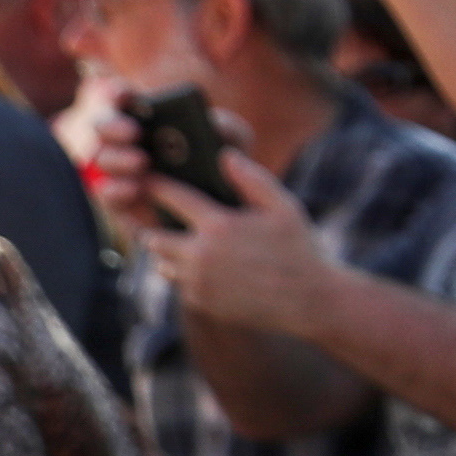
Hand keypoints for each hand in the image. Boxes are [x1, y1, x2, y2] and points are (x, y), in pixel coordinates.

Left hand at [113, 125, 343, 333]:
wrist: (308, 301)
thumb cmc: (298, 249)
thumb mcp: (284, 207)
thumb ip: (252, 179)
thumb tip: (226, 154)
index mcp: (219, 225)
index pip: (171, 197)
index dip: (155, 186)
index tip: (147, 180)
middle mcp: (200, 254)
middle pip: (153, 236)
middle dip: (155, 226)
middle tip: (162, 219)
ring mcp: (197, 281)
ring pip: (161, 262)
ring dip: (167, 251)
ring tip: (181, 242)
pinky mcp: (199, 301)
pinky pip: (177, 282)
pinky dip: (183, 272)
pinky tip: (202, 266)